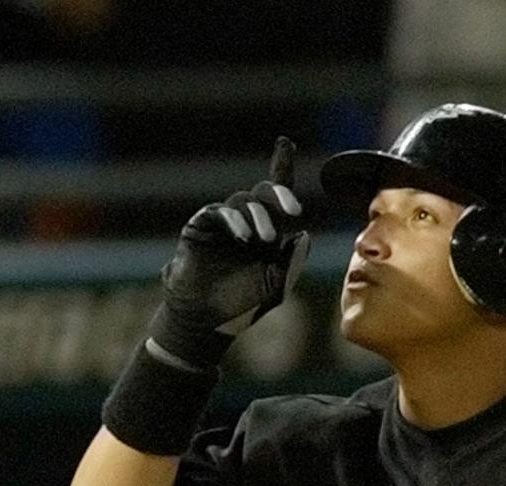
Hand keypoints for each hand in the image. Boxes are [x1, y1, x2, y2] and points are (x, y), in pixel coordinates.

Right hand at [149, 135, 309, 368]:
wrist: (206, 321)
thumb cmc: (242, 307)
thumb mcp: (275, 287)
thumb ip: (291, 263)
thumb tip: (304, 234)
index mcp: (268, 234)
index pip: (276, 197)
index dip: (281, 167)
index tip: (284, 144)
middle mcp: (246, 223)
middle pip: (262, 193)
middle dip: (279, 196)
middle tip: (293, 212)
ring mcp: (223, 224)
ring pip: (243, 202)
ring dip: (258, 216)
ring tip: (262, 239)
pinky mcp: (201, 227)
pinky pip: (218, 213)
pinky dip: (233, 220)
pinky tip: (243, 236)